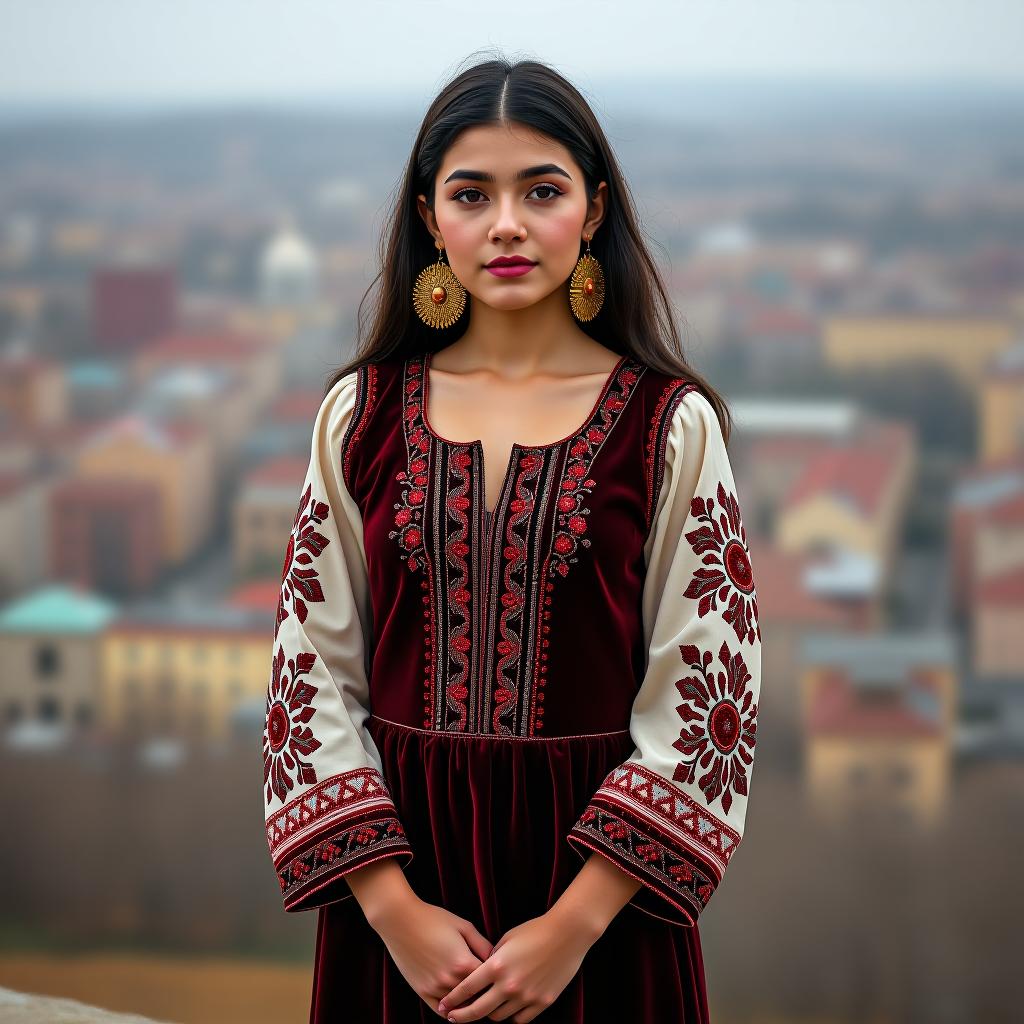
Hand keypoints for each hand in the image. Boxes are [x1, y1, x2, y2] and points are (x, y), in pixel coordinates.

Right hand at [372, 893, 494, 1017]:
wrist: (401, 920)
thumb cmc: (434, 919)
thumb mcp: (464, 926)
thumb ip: (483, 945)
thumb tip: (497, 959)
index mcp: (464, 963)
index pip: (490, 982)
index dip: (497, 979)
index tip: (503, 977)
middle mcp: (451, 980)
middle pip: (477, 997)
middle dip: (486, 994)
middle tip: (493, 991)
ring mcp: (435, 988)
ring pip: (460, 1007)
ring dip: (470, 1004)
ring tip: (479, 999)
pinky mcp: (422, 992)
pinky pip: (441, 1012)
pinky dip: (452, 1012)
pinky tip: (458, 1007)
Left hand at [437, 906, 600, 1022]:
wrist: (567, 934)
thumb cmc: (535, 930)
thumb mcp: (507, 939)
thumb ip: (492, 958)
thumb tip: (481, 973)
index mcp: (497, 965)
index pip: (467, 988)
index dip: (453, 999)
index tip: (444, 1006)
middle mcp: (509, 985)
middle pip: (478, 1011)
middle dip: (462, 1016)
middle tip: (453, 1018)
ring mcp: (526, 996)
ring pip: (499, 1017)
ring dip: (488, 1015)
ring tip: (483, 1010)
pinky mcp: (542, 1003)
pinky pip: (520, 1019)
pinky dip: (511, 1016)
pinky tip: (507, 1010)